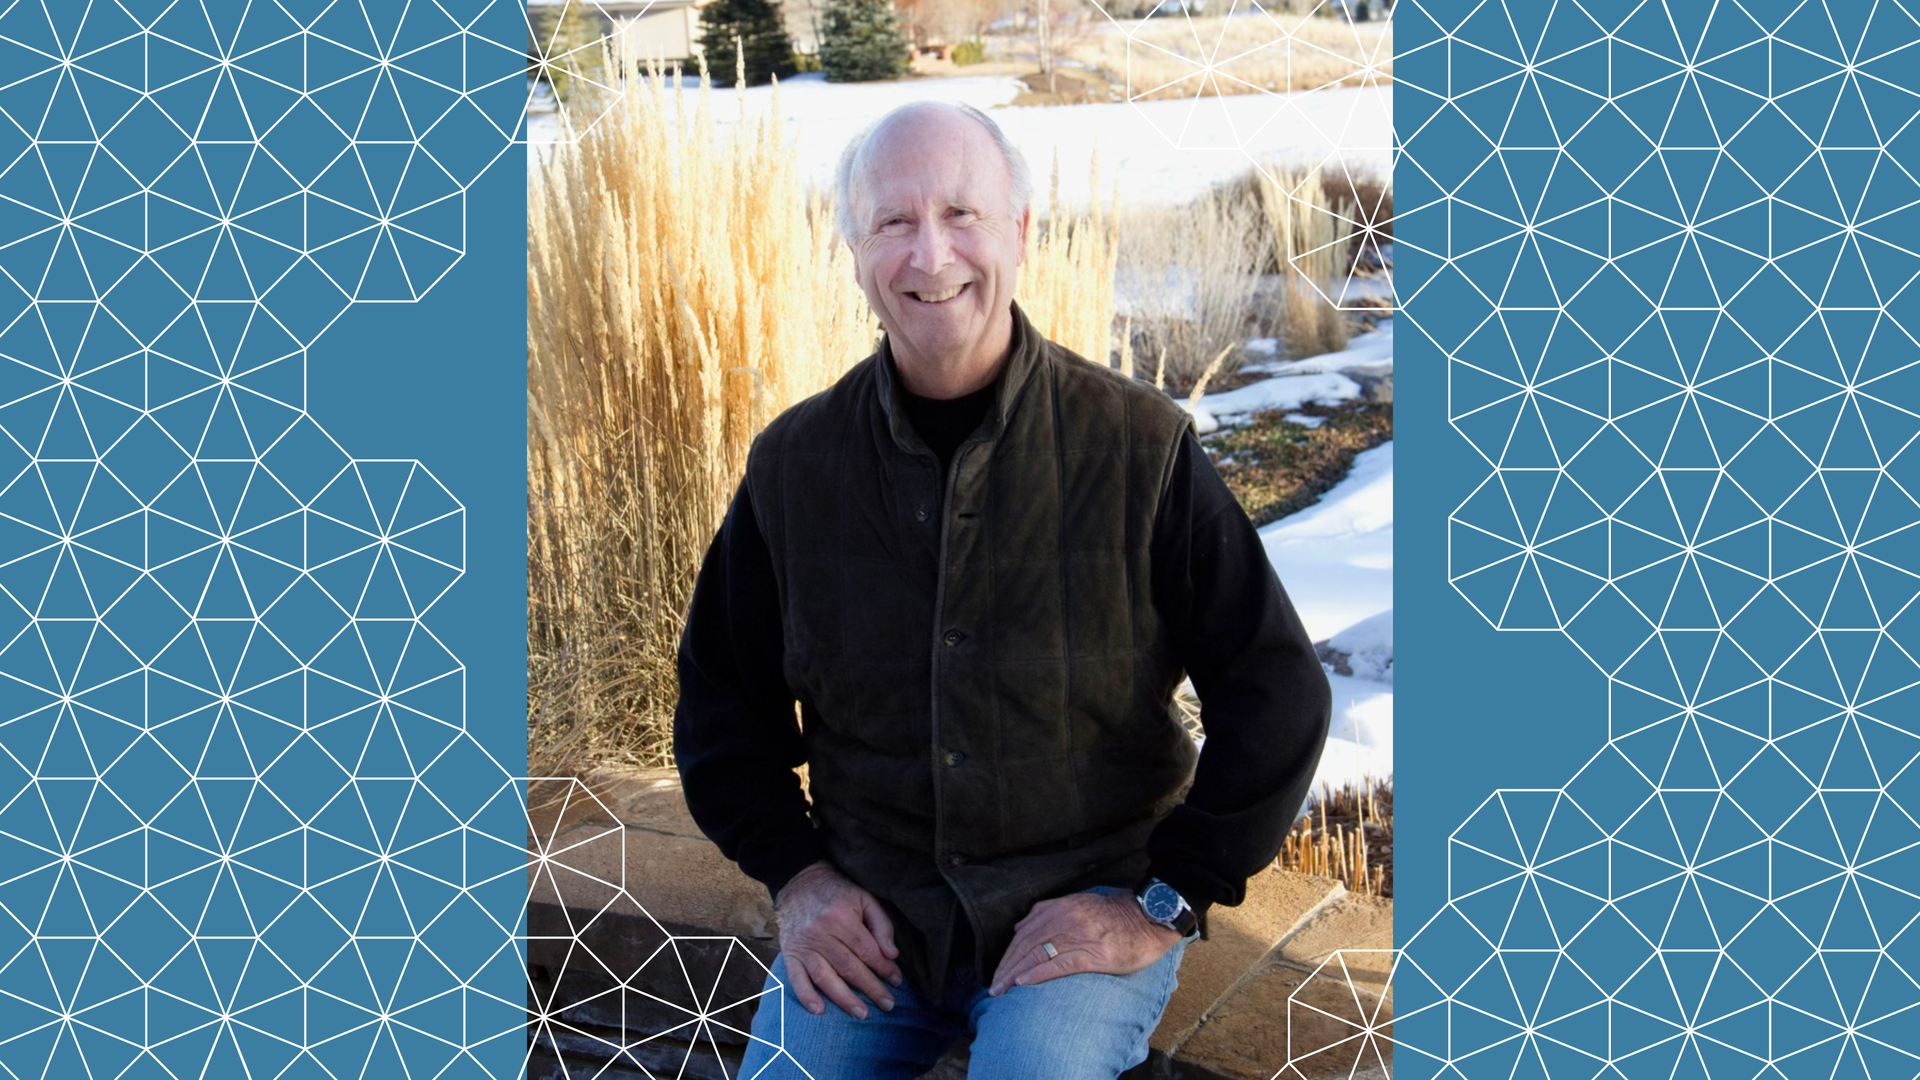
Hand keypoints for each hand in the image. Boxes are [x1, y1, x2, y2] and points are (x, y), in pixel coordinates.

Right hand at [772, 860, 904, 1018]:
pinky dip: (806, 996)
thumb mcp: (864, 898)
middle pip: (849, 967)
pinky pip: (796, 978)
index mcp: (841, 917)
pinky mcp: (790, 953)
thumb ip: (881, 925)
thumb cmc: (838, 892)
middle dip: (871, 988)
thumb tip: (892, 955)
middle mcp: (821, 932)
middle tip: (888, 1005)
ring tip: (862, 1014)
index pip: (867, 951)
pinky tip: (819, 1010)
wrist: (799, 882)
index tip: (897, 981)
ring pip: (825, 977)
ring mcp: (804, 945)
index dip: (884, 968)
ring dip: (844, 999)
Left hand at [987, 890, 1182, 995]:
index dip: (1007, 954)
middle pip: (1025, 945)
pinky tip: (1023, 983)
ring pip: (1036, 954)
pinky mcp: (1092, 954)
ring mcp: (1077, 935)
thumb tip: (1021, 927)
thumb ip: (1050, 913)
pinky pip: (1058, 964)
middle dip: (1005, 967)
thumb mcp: (1078, 905)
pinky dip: (1037, 974)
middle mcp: (1064, 919)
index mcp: (1059, 908)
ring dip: (1014, 974)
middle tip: (993, 987)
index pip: (1023, 932)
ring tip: (1000, 990)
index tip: (997, 972)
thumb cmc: (1115, 916)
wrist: (1148, 917)